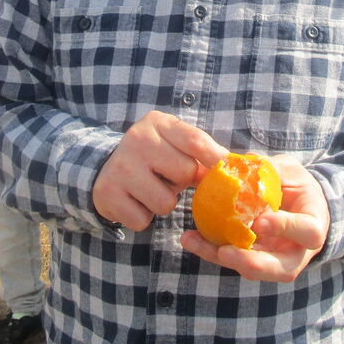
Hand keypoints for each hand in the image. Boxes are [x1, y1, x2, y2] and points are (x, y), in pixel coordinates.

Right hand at [92, 111, 225, 230]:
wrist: (105, 169)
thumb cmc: (153, 157)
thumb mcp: (173, 143)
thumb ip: (202, 151)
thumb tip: (238, 164)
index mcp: (157, 123)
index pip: (195, 140)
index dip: (216, 158)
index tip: (229, 171)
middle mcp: (137, 139)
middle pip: (185, 173)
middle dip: (182, 182)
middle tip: (166, 177)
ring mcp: (120, 167)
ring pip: (166, 202)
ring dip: (163, 203)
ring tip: (151, 189)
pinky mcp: (108, 193)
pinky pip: (143, 220)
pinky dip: (143, 217)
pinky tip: (134, 201)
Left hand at [181, 156, 329, 282]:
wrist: (301, 206)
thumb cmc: (298, 185)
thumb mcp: (290, 171)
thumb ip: (271, 169)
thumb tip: (242, 161)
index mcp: (314, 226)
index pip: (307, 232)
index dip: (285, 228)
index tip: (260, 221)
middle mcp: (298, 252)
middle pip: (281, 269)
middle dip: (252, 263)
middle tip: (225, 252)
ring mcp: (277, 261)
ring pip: (253, 270)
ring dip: (222, 258)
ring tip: (195, 242)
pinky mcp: (256, 260)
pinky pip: (235, 260)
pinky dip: (212, 250)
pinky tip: (190, 238)